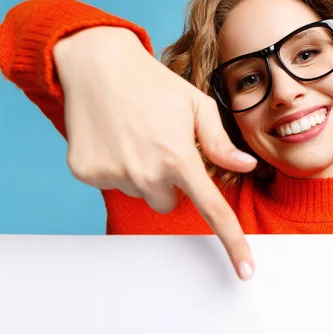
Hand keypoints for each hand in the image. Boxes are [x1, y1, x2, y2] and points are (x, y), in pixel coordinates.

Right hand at [53, 26, 257, 280]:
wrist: (97, 63)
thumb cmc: (153, 83)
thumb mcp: (197, 105)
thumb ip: (221, 143)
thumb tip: (246, 166)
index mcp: (178, 157)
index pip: (211, 210)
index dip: (232, 241)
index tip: (245, 269)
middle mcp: (145, 172)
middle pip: (169, 203)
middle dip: (171, 182)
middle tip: (162, 146)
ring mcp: (112, 174)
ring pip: (141, 193)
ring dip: (144, 174)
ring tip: (137, 137)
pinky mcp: (86, 172)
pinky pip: (113, 184)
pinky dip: (117, 168)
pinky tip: (116, 139)